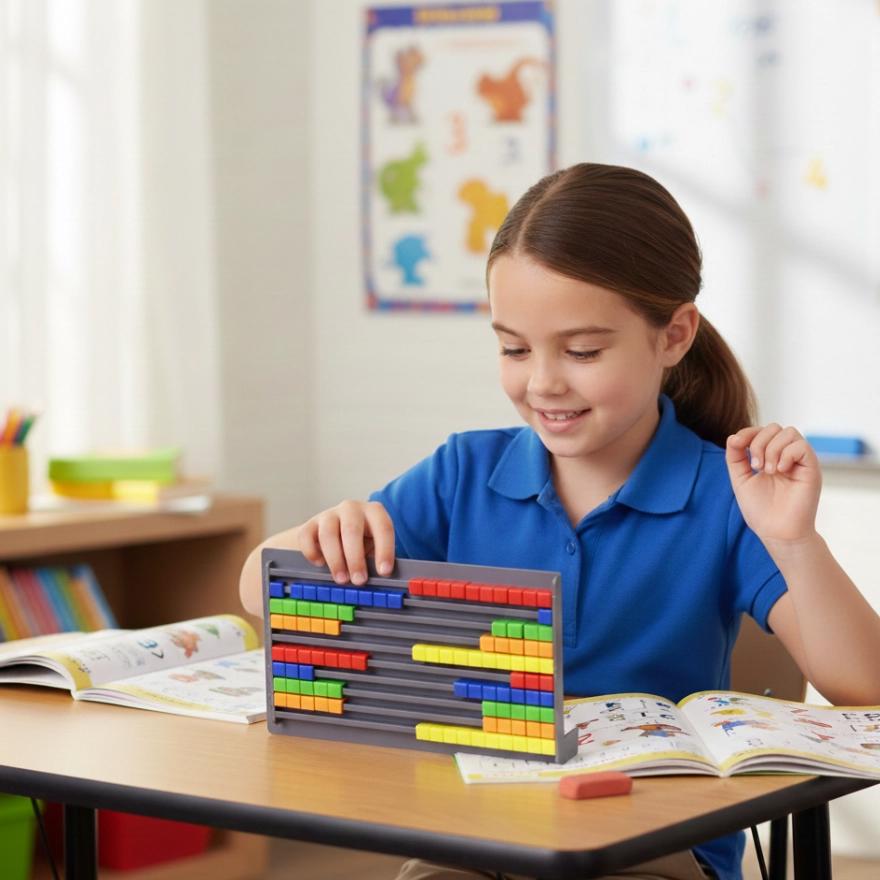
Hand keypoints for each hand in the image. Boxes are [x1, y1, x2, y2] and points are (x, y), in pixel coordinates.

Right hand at [298, 500, 394, 584]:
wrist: (335, 531)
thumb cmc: (361, 541)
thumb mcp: (374, 547)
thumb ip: (376, 560)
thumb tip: (380, 580)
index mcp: (374, 512)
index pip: (383, 527)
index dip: (384, 550)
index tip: (384, 572)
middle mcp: (351, 508)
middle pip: (352, 530)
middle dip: (355, 558)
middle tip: (359, 580)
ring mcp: (329, 514)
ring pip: (328, 535)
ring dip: (335, 560)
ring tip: (341, 579)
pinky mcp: (310, 524)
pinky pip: (306, 537)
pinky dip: (312, 553)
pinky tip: (320, 564)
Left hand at [725, 424, 821, 547]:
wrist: (776, 532)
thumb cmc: (760, 509)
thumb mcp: (740, 479)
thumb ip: (735, 457)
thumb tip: (734, 436)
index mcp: (770, 456)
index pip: (761, 430)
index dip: (747, 432)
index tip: (737, 445)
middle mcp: (786, 456)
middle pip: (774, 427)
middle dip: (758, 442)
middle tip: (755, 467)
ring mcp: (800, 461)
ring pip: (788, 432)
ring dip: (771, 449)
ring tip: (767, 471)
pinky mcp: (812, 469)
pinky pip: (802, 446)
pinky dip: (786, 454)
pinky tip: (779, 470)